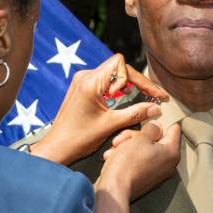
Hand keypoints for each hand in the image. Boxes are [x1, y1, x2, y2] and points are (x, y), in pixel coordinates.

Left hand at [30, 53, 166, 164]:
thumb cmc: (79, 138)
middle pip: (119, 67)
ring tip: (142, 97)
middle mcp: (85, 76)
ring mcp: (82, 80)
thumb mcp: (111, 125)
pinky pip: (105, 80)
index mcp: (91, 82)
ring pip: (113, 72)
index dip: (138, 79)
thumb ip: (135, 113)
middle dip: (138, 81)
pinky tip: (126, 98)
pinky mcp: (82, 87)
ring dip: (129, 84)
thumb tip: (156, 107)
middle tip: (155, 96)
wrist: (57, 147)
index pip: (122, 65)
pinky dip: (118, 88)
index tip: (150, 95)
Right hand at [93, 122, 179, 212]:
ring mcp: (156, 173)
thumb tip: (157, 127)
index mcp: (171, 152)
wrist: (114, 190)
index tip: (150, 117)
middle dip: (137, 135)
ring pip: (143, 150)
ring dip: (128, 145)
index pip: (174, 129)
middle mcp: (168, 164)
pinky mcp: (144, 179)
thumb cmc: (128, 163)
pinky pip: (137, 162)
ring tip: (115, 149)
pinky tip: (113, 157)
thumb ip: (152, 128)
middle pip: (155, 140)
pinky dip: (126, 158)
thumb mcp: (140, 138)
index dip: (162, 120)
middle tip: (124, 137)